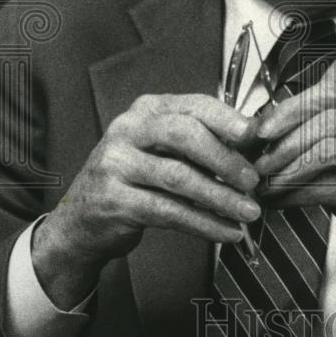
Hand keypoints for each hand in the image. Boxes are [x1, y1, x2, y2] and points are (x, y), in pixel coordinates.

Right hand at [33, 94, 260, 307]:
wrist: (81, 218)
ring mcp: (117, 164)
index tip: (254, 135)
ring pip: (179, 177)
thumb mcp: (161, 149)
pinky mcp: (114, 200)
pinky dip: (203, 223)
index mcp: (147, 110)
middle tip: (253, 180)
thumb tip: (253, 145)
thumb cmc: (134, 178)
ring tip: (248, 211)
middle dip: (225, 158)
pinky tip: (225, 231)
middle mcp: (128, 130)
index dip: (227, 120)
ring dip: (220, 197)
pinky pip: (168, 211)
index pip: (193, 106)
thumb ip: (200, 142)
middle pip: (185, 135)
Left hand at [253, 65, 335, 302]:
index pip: (334, 92)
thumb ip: (323, 140)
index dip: (293, 106)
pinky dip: (296, 193)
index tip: (263, 125)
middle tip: (257, 152)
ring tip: (264, 180)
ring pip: (326, 149)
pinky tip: (279, 200)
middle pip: (328, 116)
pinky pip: (328, 186)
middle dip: (284, 134)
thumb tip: (269, 130)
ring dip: (286, 166)